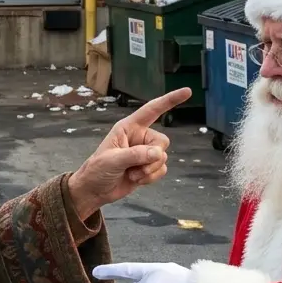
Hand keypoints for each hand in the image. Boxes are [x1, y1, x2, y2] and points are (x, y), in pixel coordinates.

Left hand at [66, 88, 192, 219]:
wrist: (94, 190)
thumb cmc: (97, 170)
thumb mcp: (112, 160)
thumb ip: (135, 155)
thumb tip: (158, 153)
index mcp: (128, 127)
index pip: (152, 110)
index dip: (170, 100)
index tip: (187, 92)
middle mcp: (139, 137)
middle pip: (162, 141)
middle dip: (151, 157)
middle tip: (133, 167)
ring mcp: (144, 153)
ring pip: (163, 158)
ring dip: (148, 170)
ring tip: (130, 174)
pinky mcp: (148, 167)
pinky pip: (161, 170)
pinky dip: (150, 178)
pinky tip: (135, 180)